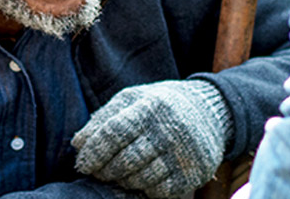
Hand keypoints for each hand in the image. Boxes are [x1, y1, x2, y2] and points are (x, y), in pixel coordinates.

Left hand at [73, 79, 232, 198]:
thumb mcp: (133, 100)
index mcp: (150, 108)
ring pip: (141, 178)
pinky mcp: (193, 173)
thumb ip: (104, 119)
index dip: (94, 151)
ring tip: (118, 175)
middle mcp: (168, 130)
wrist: (211, 111)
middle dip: (105, 170)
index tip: (83, 163)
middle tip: (98, 172)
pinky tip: (141, 179)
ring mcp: (183, 154)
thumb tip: (78, 143)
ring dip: (123, 181)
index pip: (114, 133)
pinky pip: (160, 191)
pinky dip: (145, 189)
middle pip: (126, 160)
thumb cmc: (161, 106)